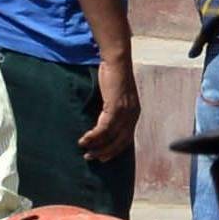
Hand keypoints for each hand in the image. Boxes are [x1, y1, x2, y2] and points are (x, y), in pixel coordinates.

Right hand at [85, 54, 140, 176]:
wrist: (117, 61)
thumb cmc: (114, 76)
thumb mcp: (116, 96)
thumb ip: (113, 109)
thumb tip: (101, 121)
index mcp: (134, 114)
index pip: (126, 139)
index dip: (115, 150)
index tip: (103, 158)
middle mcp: (132, 115)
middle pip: (121, 142)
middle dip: (106, 153)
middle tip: (92, 158)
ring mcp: (125, 112)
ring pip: (110, 137)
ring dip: (97, 146)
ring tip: (85, 151)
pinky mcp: (115, 107)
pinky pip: (103, 128)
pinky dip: (93, 136)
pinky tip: (84, 140)